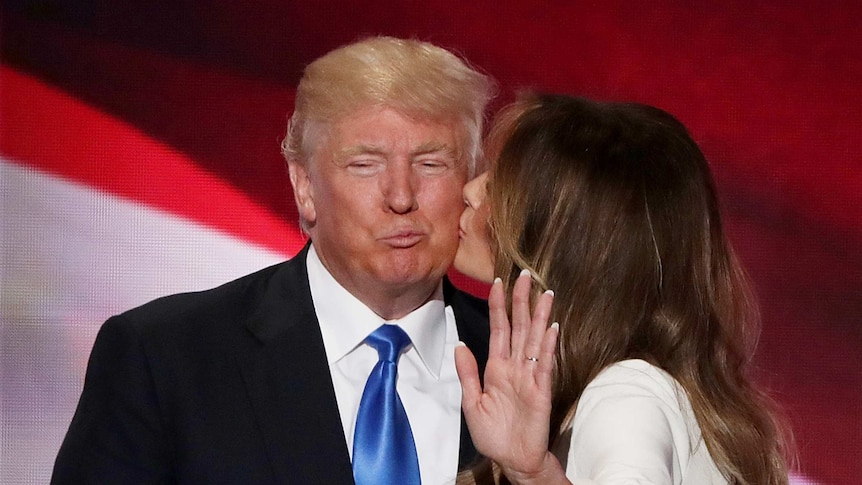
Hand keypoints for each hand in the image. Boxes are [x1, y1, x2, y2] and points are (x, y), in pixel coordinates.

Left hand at [456, 270, 566, 483]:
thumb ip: (468, 373)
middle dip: (521, 301)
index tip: (499, 282)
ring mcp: (530, 377)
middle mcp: (515, 367)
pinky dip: (547, 345)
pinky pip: (544, 364)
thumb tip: (460, 344)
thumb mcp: (472, 402)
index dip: (498, 306)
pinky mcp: (541, 390)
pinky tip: (551, 327)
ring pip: (535, 339)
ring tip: (545, 294)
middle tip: (526, 276)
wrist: (512, 460)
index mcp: (497, 368)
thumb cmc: (494, 435)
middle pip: (519, 327)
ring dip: (540, 317)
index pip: (499, 329)